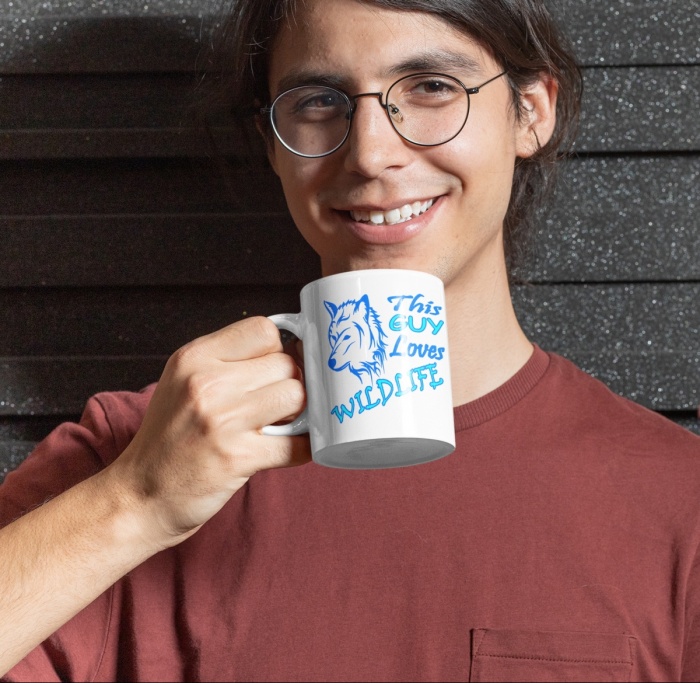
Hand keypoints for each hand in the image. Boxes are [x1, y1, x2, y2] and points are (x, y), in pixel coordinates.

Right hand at [107, 316, 309, 546]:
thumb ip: (226, 362)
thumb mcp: (182, 382)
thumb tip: (287, 350)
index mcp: (194, 357)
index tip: (272, 368)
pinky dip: (304, 447)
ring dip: (297, 412)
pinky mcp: (239, 457)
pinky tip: (290, 447)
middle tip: (275, 403)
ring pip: (296, 396)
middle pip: (285, 363)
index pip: (262, 329)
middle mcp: (207, 383)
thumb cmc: (168, 438)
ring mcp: (223, 420)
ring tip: (278, 424)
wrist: (140, 495)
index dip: (276, 349)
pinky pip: (298, 443)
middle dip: (288, 383)